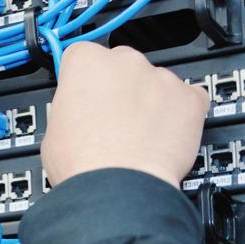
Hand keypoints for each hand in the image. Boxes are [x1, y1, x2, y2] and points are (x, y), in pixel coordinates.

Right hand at [41, 42, 208, 188]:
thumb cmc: (84, 163)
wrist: (116, 188)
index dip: (83, 77)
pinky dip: (182, 111)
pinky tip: (166, 131)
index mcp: (88, 63)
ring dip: (150, 100)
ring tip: (139, 134)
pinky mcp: (190, 99)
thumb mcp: (54, 129)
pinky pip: (190, 97)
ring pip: (156, 82)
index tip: (85, 91)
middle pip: (123, 64)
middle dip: (119, 87)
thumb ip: (70, 106)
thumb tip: (78, 110)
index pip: (83, 54)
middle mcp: (127, 62)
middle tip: (111, 119)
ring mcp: (162, 78)